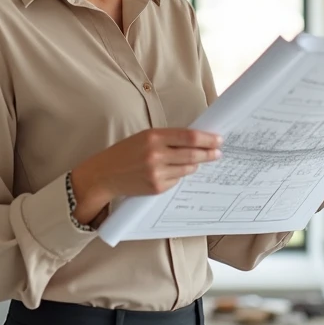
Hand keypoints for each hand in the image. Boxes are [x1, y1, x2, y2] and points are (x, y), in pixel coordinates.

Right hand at [70, 129, 221, 222]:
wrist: (105, 175)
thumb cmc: (126, 153)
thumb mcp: (145, 137)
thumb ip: (168, 138)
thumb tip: (196, 140)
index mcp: (153, 136)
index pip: (189, 136)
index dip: (207, 138)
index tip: (219, 139)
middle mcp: (156, 154)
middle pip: (193, 154)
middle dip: (209, 153)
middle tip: (219, 152)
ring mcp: (156, 173)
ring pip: (187, 168)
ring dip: (195, 164)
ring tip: (197, 160)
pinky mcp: (156, 187)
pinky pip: (177, 180)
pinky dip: (179, 174)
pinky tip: (173, 171)